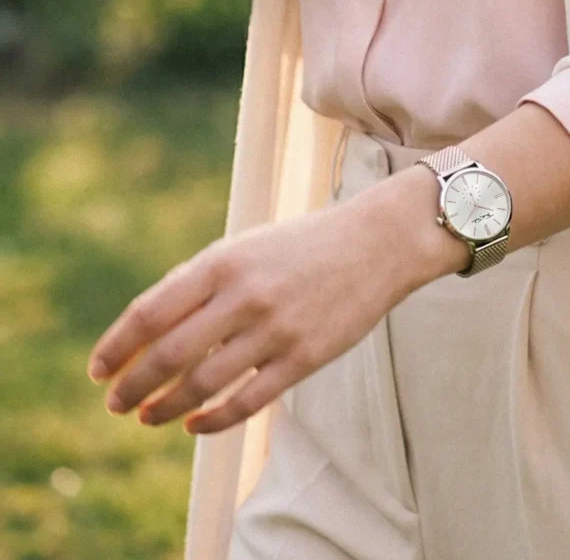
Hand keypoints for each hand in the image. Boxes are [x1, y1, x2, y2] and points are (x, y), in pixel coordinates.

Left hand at [85, 168, 453, 434]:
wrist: (374, 244)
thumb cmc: (299, 246)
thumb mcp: (244, 248)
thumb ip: (199, 283)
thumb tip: (148, 332)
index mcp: (222, 261)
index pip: (152, 312)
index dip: (117, 346)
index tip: (97, 370)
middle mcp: (244, 295)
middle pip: (169, 354)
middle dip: (133, 385)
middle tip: (114, 403)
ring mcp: (275, 329)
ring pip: (203, 384)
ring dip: (165, 408)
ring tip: (146, 417)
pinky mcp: (304, 358)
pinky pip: (247, 402)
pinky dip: (212, 419)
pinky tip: (194, 423)